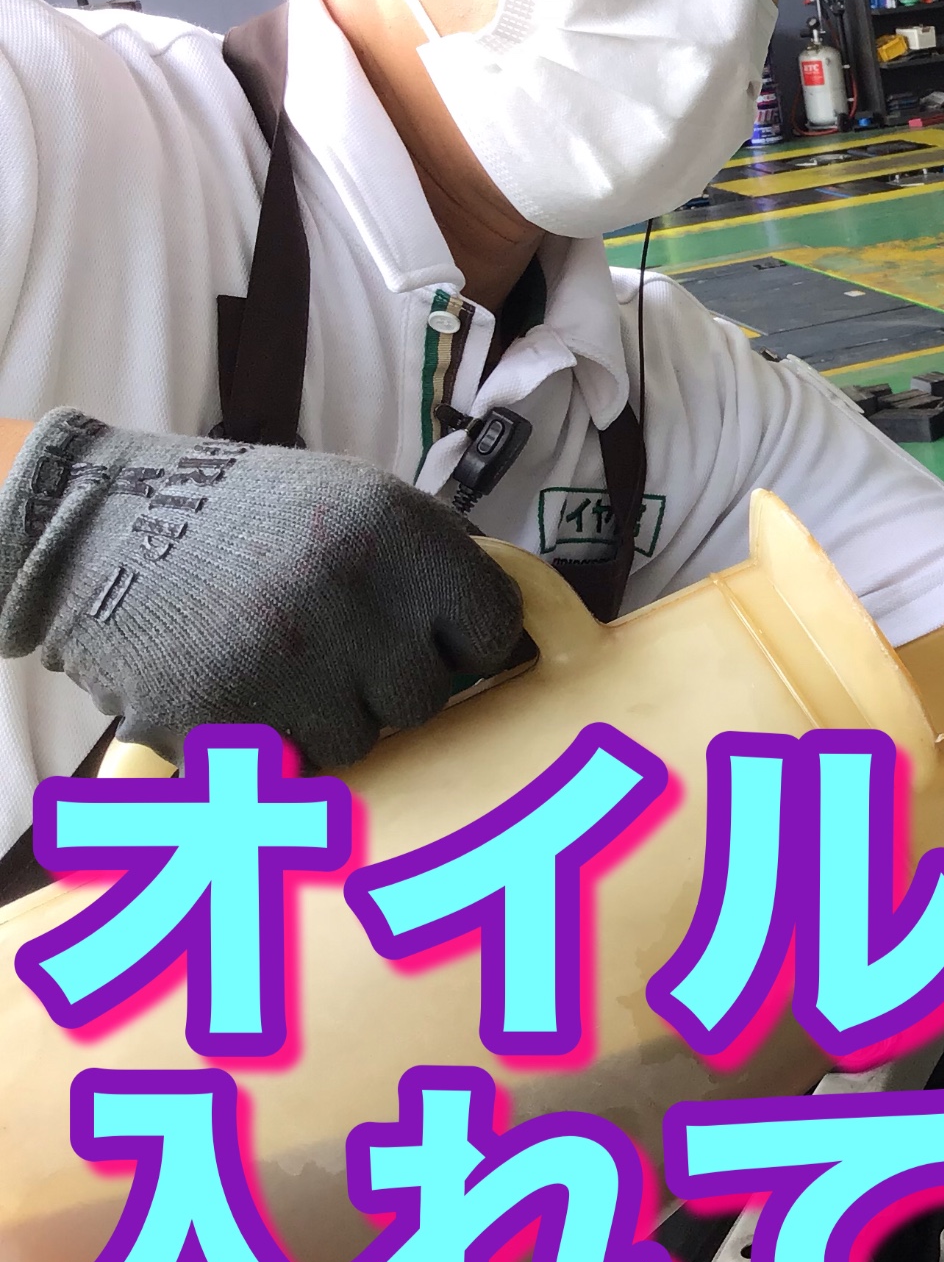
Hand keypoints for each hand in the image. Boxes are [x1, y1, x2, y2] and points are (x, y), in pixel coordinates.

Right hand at [0, 410, 525, 768]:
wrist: (107, 525)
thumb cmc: (254, 516)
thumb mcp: (361, 500)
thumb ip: (438, 560)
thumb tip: (517, 626)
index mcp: (397, 533)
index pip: (495, 629)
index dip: (470, 641)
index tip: (439, 637)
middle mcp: (350, 596)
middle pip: (427, 697)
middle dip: (392, 681)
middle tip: (343, 648)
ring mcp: (283, 662)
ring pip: (359, 740)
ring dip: (330, 715)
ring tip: (285, 662)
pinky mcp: (221, 716)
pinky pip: (285, 761)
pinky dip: (270, 736)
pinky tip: (242, 684)